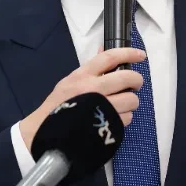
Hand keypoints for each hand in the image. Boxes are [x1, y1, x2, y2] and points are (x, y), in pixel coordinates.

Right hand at [18, 47, 144, 150]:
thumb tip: (104, 51)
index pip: (110, 57)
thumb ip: (89, 69)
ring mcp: (101, 108)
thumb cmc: (57, 107)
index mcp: (82, 75)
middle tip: (135, 84)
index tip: (140, 55)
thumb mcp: (69, 82)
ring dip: (131, 103)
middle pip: (127, 77)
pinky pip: (127, 118)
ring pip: (131, 100)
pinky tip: (114, 118)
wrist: (44, 134)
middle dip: (136, 80)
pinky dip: (125, 118)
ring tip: (122, 105)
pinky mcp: (106, 125)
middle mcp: (93, 89)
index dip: (128, 53)